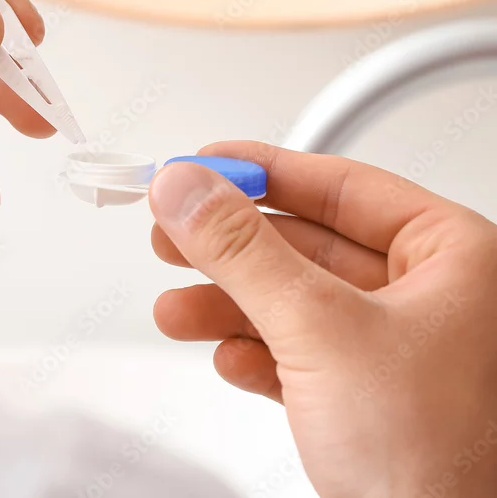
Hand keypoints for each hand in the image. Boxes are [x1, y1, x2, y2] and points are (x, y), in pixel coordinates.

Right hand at [149, 142, 496, 497]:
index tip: (201, 165)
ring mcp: (396, 350)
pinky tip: (230, 359)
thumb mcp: (321, 330)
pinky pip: (298, 353)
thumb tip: (187, 189)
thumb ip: (242, 251)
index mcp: (453, 258)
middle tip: (173, 234)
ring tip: (178, 310)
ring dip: (228, 306)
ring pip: (294, 302)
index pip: (341, 185)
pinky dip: (256, 353)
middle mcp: (430, 298)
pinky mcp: (368, 397)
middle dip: (231, 250)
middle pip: (306, 245)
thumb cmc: (437, 461)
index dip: (261, 172)